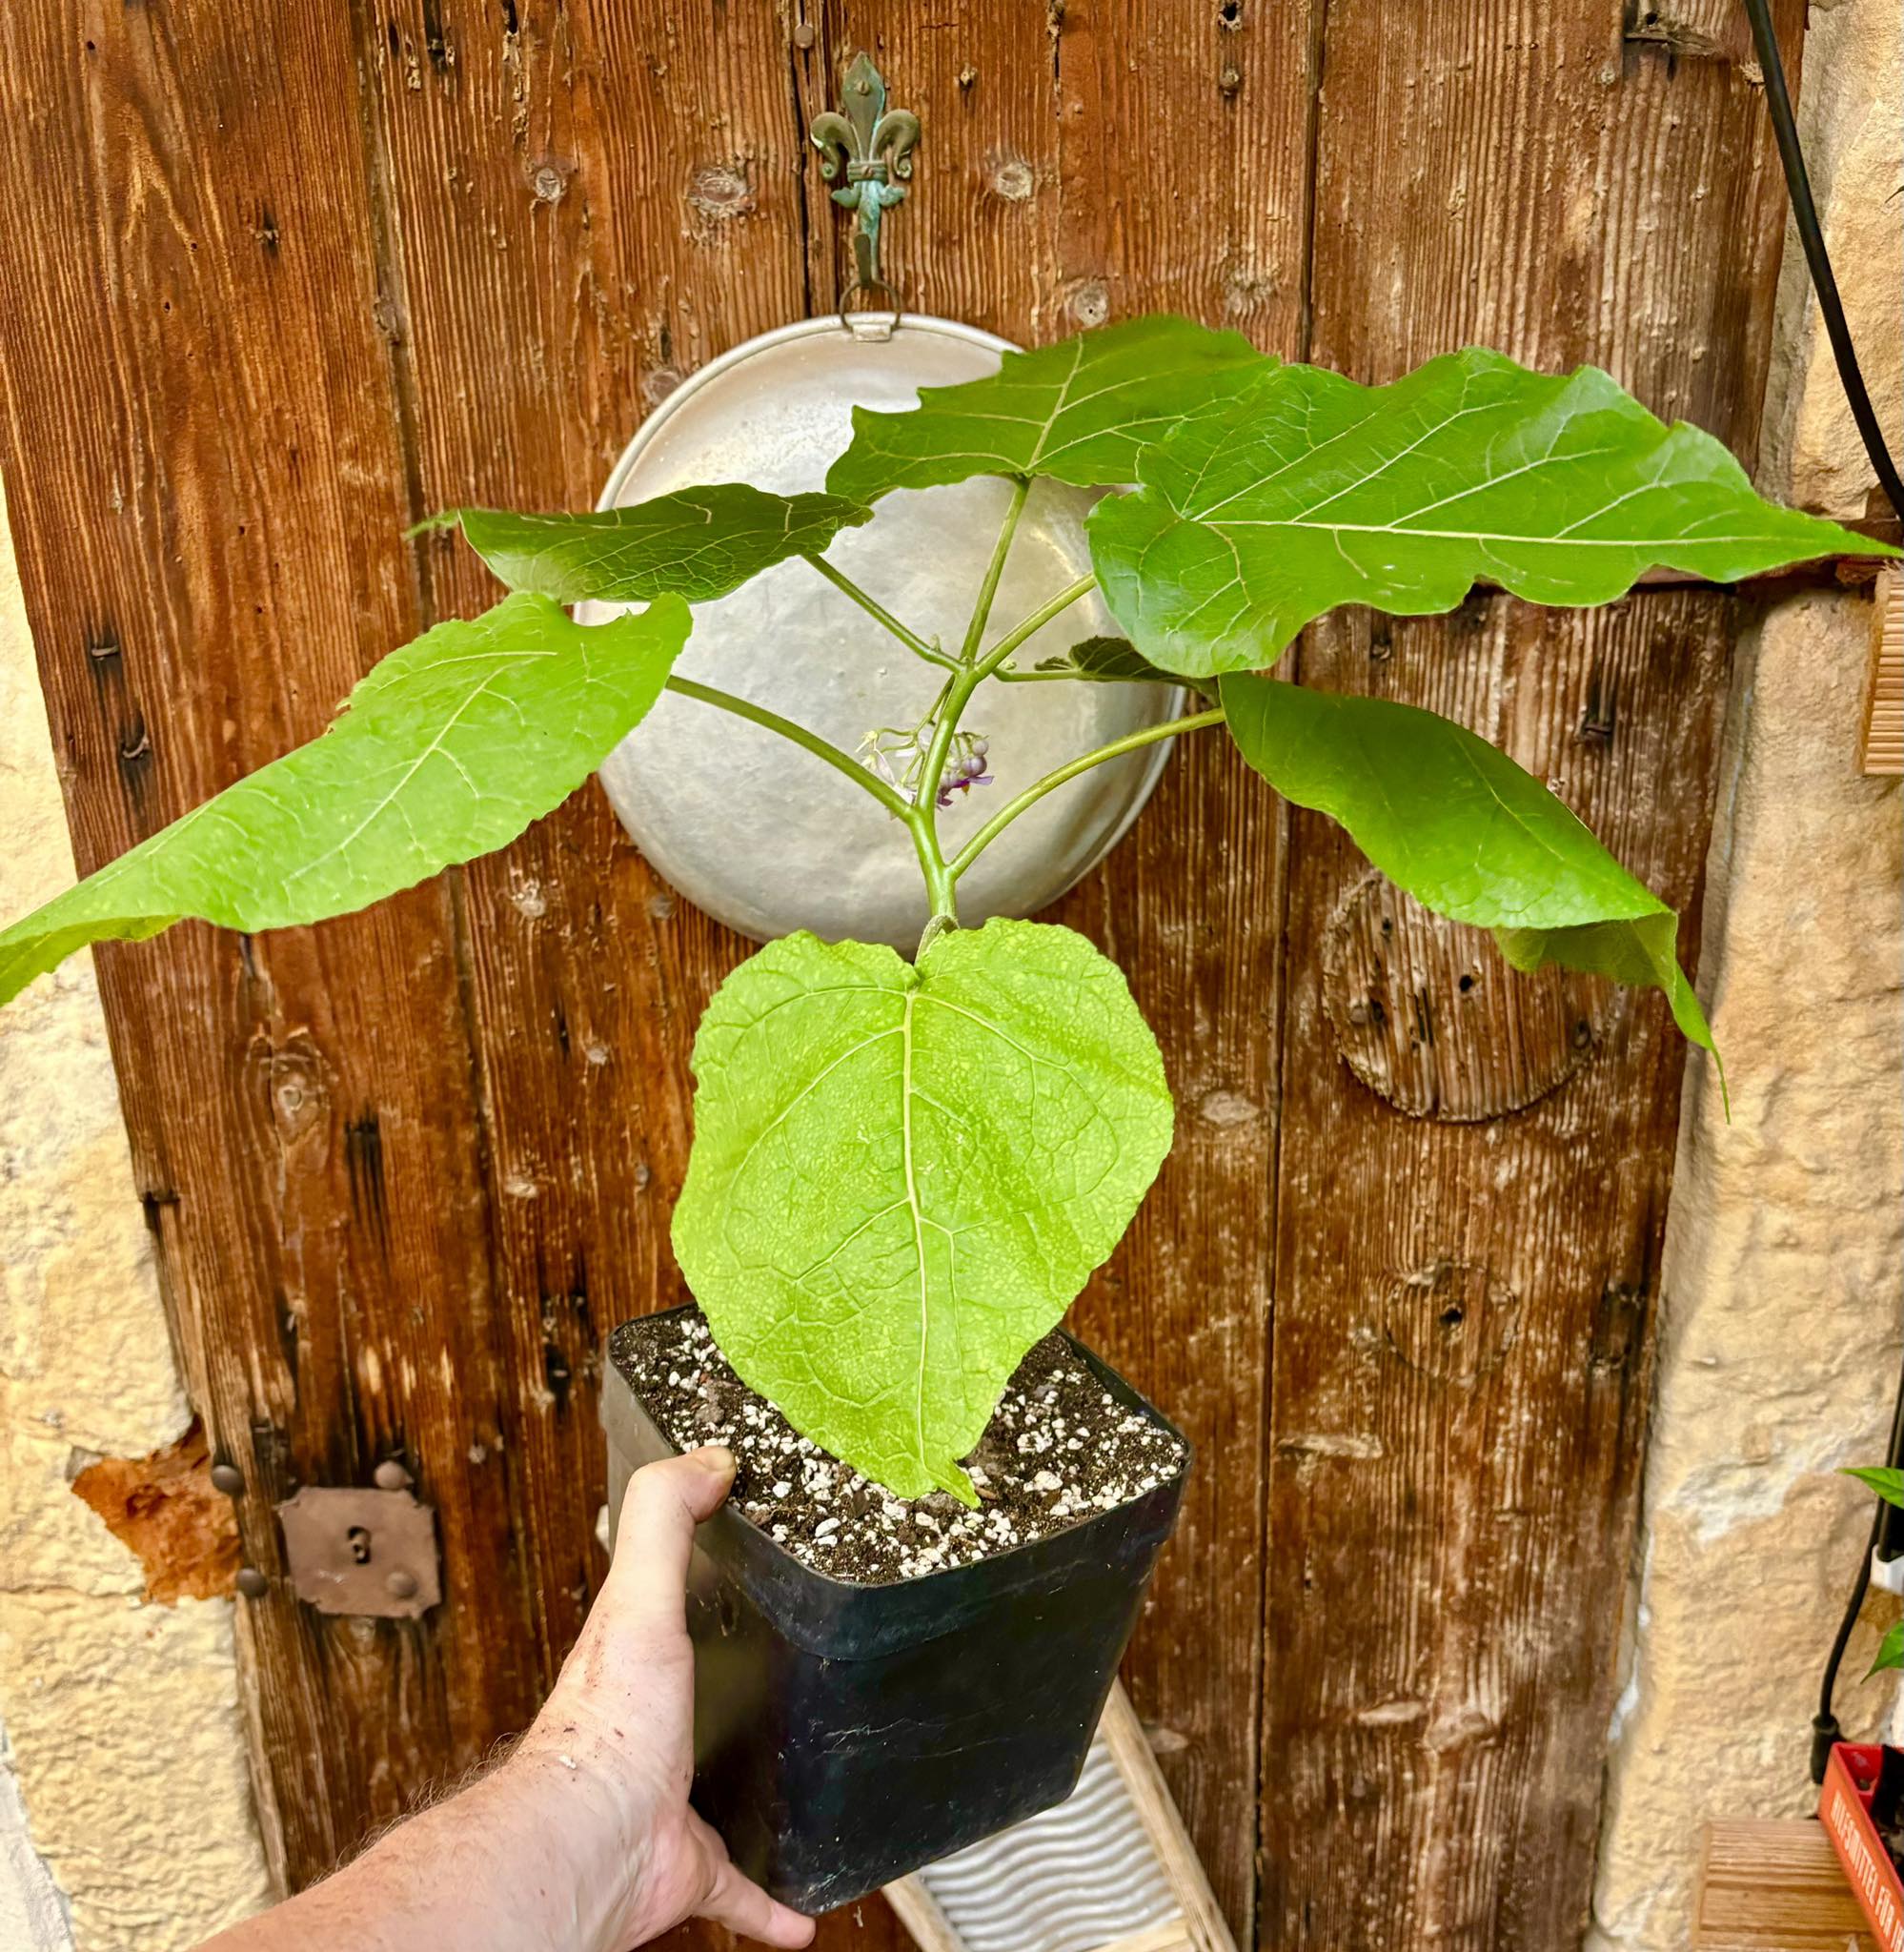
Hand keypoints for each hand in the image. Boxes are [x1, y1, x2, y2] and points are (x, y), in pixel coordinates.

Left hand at [514, 1445, 814, 1950]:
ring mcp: (673, 1800)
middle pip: (701, 1700)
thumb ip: (665, 1517)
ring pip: (721, 1791)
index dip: (692, 1585)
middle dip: (733, 1694)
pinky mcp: (694, 1864)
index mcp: (641, 1661)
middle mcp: (656, 1731)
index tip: (734, 1566)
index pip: (665, 1608)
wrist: (594, 1842)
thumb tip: (708, 1456)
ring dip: (754, 1789)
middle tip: (779, 1681)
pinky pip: (744, 1884)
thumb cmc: (606, 1725)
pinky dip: (776, 1900)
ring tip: (799, 1782)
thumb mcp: (639, 1594)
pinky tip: (807, 1913)